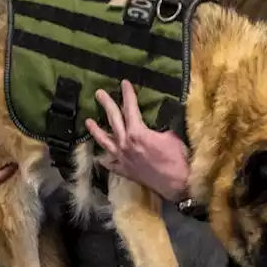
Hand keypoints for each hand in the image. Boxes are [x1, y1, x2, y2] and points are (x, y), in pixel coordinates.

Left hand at [85, 80, 189, 201]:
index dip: (127, 94)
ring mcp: (122, 158)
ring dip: (96, 130)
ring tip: (88, 122)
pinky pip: (110, 164)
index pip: (130, 108)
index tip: (124, 83)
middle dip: (106, 104)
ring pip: (105, 141)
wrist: (178, 183)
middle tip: (99, 93)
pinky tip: (100, 156)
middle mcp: (125, 144)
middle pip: (113, 120)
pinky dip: (104, 159)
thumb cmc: (177, 158)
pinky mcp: (124, 171)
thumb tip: (153, 124)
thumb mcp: (170, 136)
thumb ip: (158, 128)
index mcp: (137, 132)